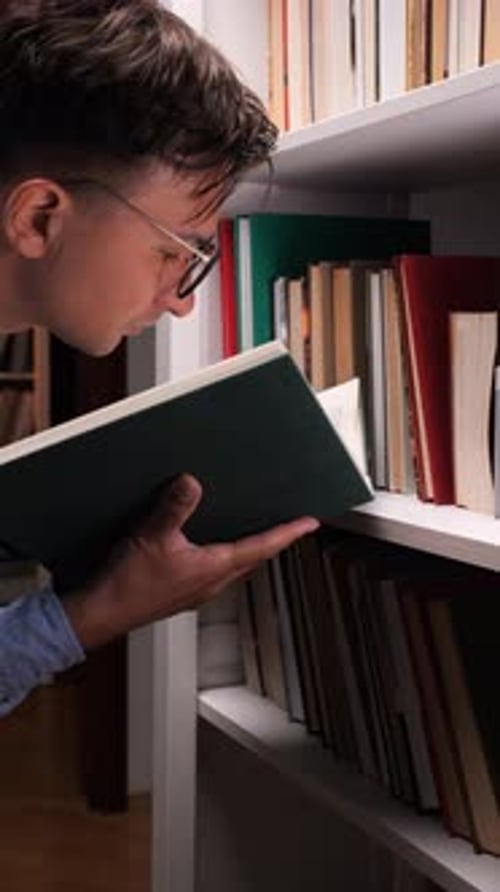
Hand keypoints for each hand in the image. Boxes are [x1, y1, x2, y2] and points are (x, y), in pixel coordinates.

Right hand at [63, 473, 318, 649]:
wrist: (102, 613)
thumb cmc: (128, 586)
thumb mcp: (153, 536)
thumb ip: (175, 507)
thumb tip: (192, 483)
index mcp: (214, 568)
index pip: (262, 548)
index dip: (288, 533)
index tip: (310, 523)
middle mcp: (211, 582)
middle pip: (253, 559)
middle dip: (272, 541)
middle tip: (288, 526)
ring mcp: (196, 589)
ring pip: (233, 566)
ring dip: (247, 549)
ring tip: (253, 531)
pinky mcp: (180, 592)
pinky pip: (212, 571)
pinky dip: (221, 556)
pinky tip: (206, 546)